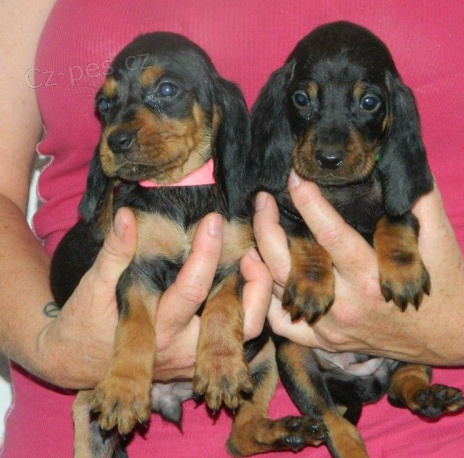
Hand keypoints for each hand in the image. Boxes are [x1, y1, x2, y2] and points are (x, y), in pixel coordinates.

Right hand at [39, 209, 271, 388]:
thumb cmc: (85, 322)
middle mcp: (183, 348)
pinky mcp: (200, 358)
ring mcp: (196, 357)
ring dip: (258, 296)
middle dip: (254, 281)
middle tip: (251, 248)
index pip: (192, 289)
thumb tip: (128, 216)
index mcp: (156, 329)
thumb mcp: (93, 286)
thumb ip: (114, 252)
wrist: (78, 362)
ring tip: (252, 261)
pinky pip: (237, 334)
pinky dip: (248, 305)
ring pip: (247, 332)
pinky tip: (244, 279)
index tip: (214, 220)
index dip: (206, 253)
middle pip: (239, 322)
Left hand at [254, 172, 463, 365]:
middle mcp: (346, 304)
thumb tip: (391, 163)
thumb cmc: (445, 281)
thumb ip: (416, 199)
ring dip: (260, 258)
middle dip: (268, 227)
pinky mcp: (327, 340)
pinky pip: (283, 324)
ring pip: (280, 292)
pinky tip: (262, 272)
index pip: (330, 234)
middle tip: (262, 200)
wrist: (453, 333)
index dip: (308, 202)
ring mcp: (332, 326)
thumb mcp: (438, 236)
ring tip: (257, 228)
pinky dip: (266, 300)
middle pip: (291, 265)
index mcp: (373, 276)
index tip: (293, 177)